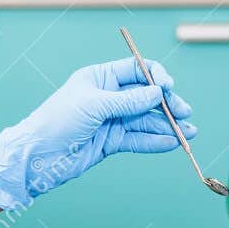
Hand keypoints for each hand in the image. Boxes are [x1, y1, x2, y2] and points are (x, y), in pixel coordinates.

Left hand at [0, 57, 194, 210]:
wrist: (38, 157)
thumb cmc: (58, 121)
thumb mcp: (94, 105)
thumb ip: (127, 101)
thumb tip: (157, 93)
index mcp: (101, 77)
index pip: (136, 70)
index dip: (156, 77)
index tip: (168, 87)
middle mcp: (108, 96)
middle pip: (146, 96)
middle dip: (167, 104)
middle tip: (185, 113)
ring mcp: (111, 120)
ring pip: (146, 120)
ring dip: (168, 126)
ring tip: (190, 133)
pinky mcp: (112, 141)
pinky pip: (139, 139)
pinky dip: (156, 141)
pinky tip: (173, 143)